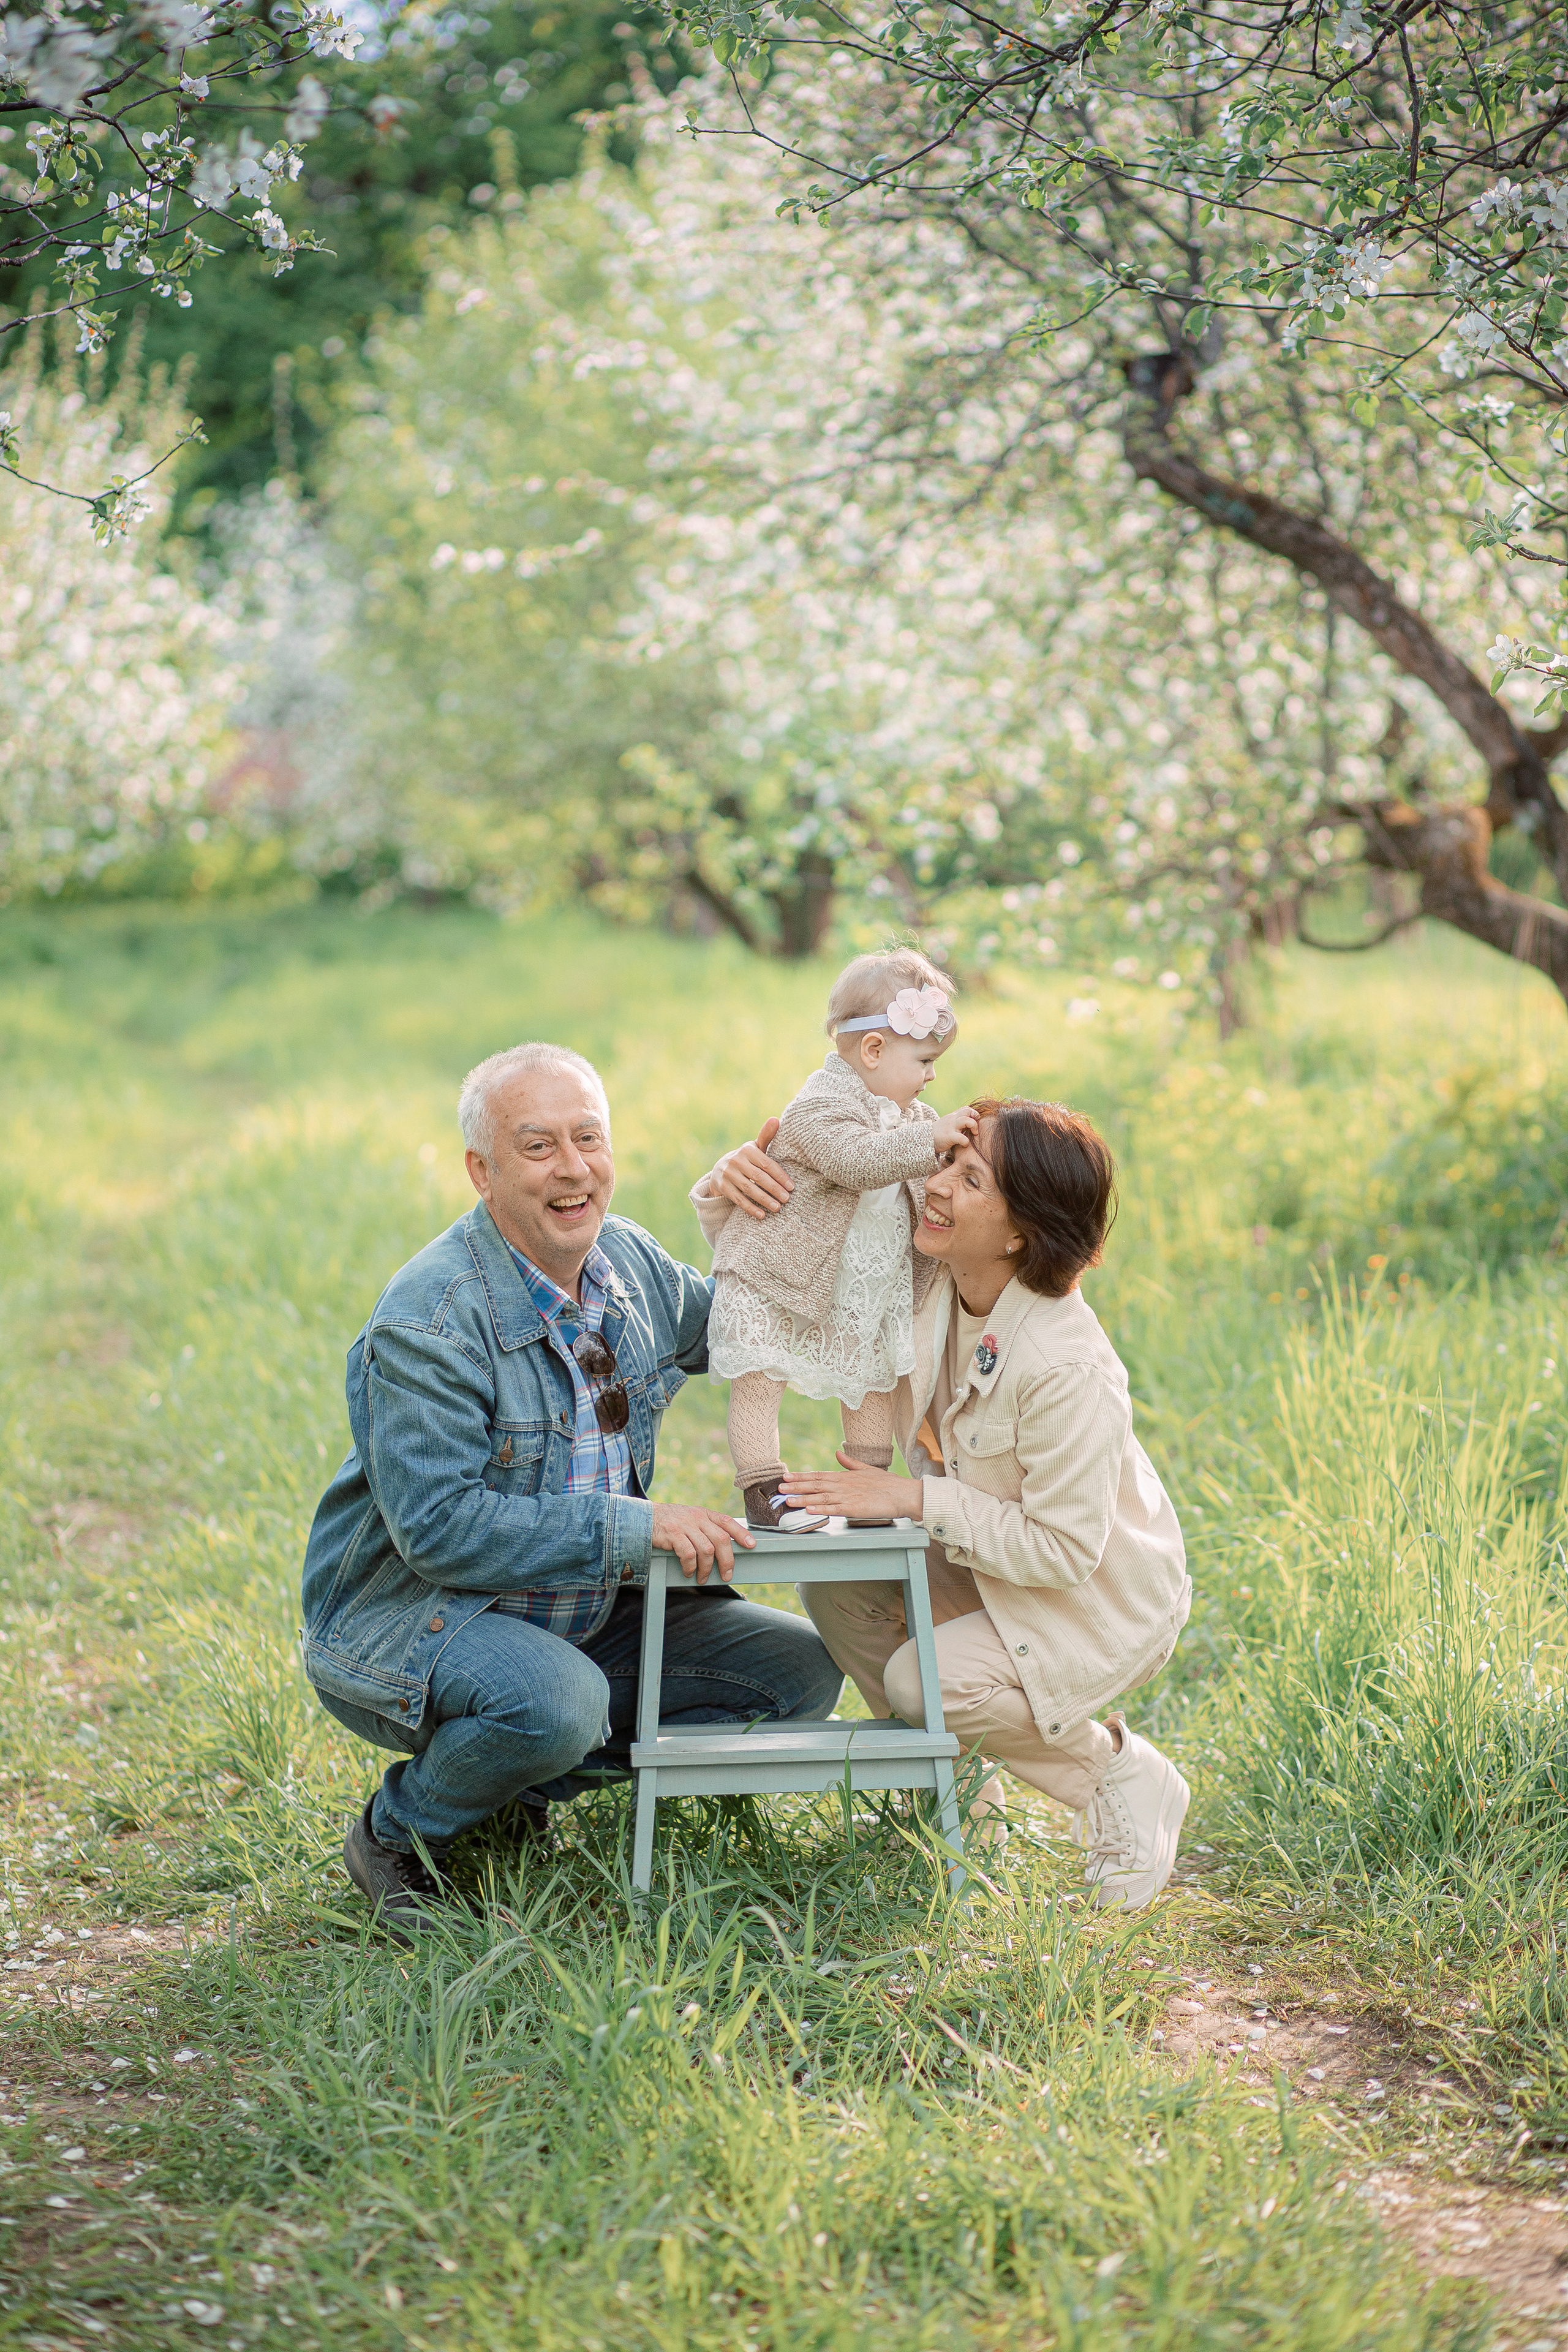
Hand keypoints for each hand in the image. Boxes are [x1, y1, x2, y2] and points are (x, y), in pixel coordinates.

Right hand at [650, 1502, 754, 1583]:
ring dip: (707, 1568)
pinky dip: (690, 1567)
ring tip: (703, 1578)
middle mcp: (697, 1517)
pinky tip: (688, 1572)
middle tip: (727, 1575)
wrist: (643, 1517)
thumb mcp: (690, 1519)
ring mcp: (685, 1525)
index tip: (752, 1545)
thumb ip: (705, 1528)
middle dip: (727, 1560)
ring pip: (706, 1549)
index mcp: (704, 1513)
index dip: (741, 1533)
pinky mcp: (672, 1534)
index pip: (727, 1522)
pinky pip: (688, 1554)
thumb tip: (724, 1547)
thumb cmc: (670, 1522)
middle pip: (721, 1539)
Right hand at [709, 1117, 793, 1220]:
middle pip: (759, 1177)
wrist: (721, 1169)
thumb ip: (767, 1136)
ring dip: (764, 1200)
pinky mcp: (722, 1187)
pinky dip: (750, 1208)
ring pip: (749, 1189)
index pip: (767, 1164)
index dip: (780, 1176)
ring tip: (777, 1208)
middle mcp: (736, 1160)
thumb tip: (776, 1119)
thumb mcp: (755, 1148)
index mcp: (748, 1150)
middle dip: (774, 1189)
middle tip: (787, 1199)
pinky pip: (738, 1199)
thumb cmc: (746, 1159)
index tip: (792, 1187)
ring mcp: (728, 1174)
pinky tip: (762, 1215)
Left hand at [778, 1452, 923, 1521]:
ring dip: (803, 1498)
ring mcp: (849, 1497)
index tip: (787, 1476)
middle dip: (796, 1486)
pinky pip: (835, 1509)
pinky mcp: (855, 1508)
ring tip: (788, 1499)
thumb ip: (850, 1463)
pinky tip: (809, 1510)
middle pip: (816, 1485)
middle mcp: (844, 1485)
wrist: (904, 1494)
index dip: (801, 1476)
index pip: (818, 1475)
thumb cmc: (888, 1484)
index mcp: (845, 1477)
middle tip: (779, 1487)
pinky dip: (821, 1509)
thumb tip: (838, 1452)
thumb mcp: (867, 1470)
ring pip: (821, 1497)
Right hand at [931, 1105, 978, 1156]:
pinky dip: (966, 1142)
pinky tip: (964, 1145)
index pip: (966, 1109)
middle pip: (968, 1111)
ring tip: (973, 1134)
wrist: (923, 1139)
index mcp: (953, 1116)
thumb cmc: (938, 1134)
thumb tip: (969, 1126)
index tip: (974, 1123)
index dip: (973, 1114)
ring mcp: (951, 1127)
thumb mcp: (947, 1124)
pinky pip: (962, 1138)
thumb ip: (956, 1123)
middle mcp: (952, 1119)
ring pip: (967, 1121)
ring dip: (973, 1127)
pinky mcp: (949, 1137)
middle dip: (975, 1118)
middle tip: (975, 1128)